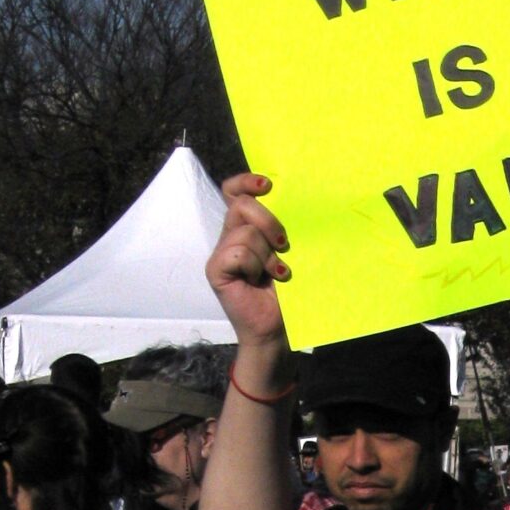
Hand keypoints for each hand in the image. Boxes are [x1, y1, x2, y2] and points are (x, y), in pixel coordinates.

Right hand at [207, 172, 292, 352]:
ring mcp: (220, 252)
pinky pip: (236, 253)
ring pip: (244, 232)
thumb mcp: (287, 252)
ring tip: (276, 272)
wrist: (277, 328)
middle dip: (268, 221)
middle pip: (241, 205)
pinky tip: (260, 280)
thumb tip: (293, 200)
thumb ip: (280, 227)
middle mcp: (229, 235)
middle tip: (284, 245)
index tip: (269, 185)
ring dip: (266, 254)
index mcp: (245, 226)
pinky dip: (254, 266)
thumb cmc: (287, 290)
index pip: (234, 190)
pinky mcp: (215, 270)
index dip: (246, 181)